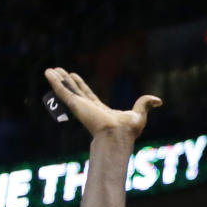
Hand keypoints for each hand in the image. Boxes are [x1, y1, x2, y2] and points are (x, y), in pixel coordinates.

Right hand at [43, 67, 160, 140]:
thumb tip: (159, 100)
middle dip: (66, 81)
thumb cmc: (128, 129)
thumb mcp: (139, 113)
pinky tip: (48, 73)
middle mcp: (88, 108)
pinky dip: (54, 82)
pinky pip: (62, 91)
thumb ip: (145, 104)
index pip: (88, 95)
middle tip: (58, 71)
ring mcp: (80, 106)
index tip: (74, 77)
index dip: (80, 86)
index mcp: (100, 110)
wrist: (118, 135)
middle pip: (74, 91)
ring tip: (50, 70)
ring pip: (66, 90)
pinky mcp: (75, 105)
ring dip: (57, 80)